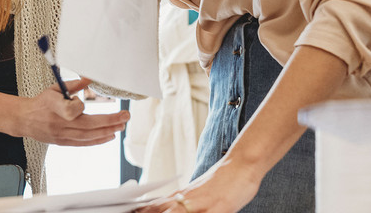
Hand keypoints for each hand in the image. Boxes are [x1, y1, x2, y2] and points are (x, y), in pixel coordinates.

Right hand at [16, 78, 128, 145]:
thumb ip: (73, 84)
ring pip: (88, 136)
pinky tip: (110, 136)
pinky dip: (98, 140)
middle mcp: (59, 124)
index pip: (72, 111)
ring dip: (107, 131)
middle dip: (109, 121)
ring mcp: (61, 135)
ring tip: (121, 126)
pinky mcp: (63, 142)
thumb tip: (90, 77)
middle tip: (124, 116)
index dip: (79, 105)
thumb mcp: (55, 88)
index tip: (78, 99)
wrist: (25, 120)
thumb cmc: (41, 102)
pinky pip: (84, 143)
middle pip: (87, 125)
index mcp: (54, 108)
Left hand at [134, 157, 262, 212]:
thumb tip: (164, 208)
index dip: (141, 211)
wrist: (242, 164)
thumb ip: (180, 202)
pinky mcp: (219, 207)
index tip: (128, 212)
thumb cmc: (221, 182)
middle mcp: (187, 198)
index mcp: (181, 195)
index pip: (154, 205)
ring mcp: (202, 203)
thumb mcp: (197, 193)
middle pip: (160, 210)